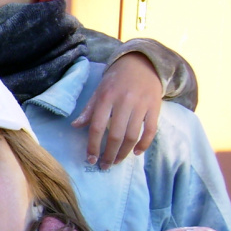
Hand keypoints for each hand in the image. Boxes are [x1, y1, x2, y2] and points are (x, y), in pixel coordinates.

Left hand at [72, 53, 162, 168]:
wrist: (141, 64)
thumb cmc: (115, 81)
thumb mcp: (98, 92)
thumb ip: (88, 110)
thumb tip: (76, 126)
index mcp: (106, 98)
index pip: (97, 127)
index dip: (93, 145)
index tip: (90, 159)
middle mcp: (124, 102)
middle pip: (116, 135)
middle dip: (109, 154)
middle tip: (104, 165)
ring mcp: (141, 105)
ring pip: (133, 135)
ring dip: (124, 152)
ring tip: (117, 161)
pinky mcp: (155, 107)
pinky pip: (151, 130)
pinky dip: (144, 144)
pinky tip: (137, 153)